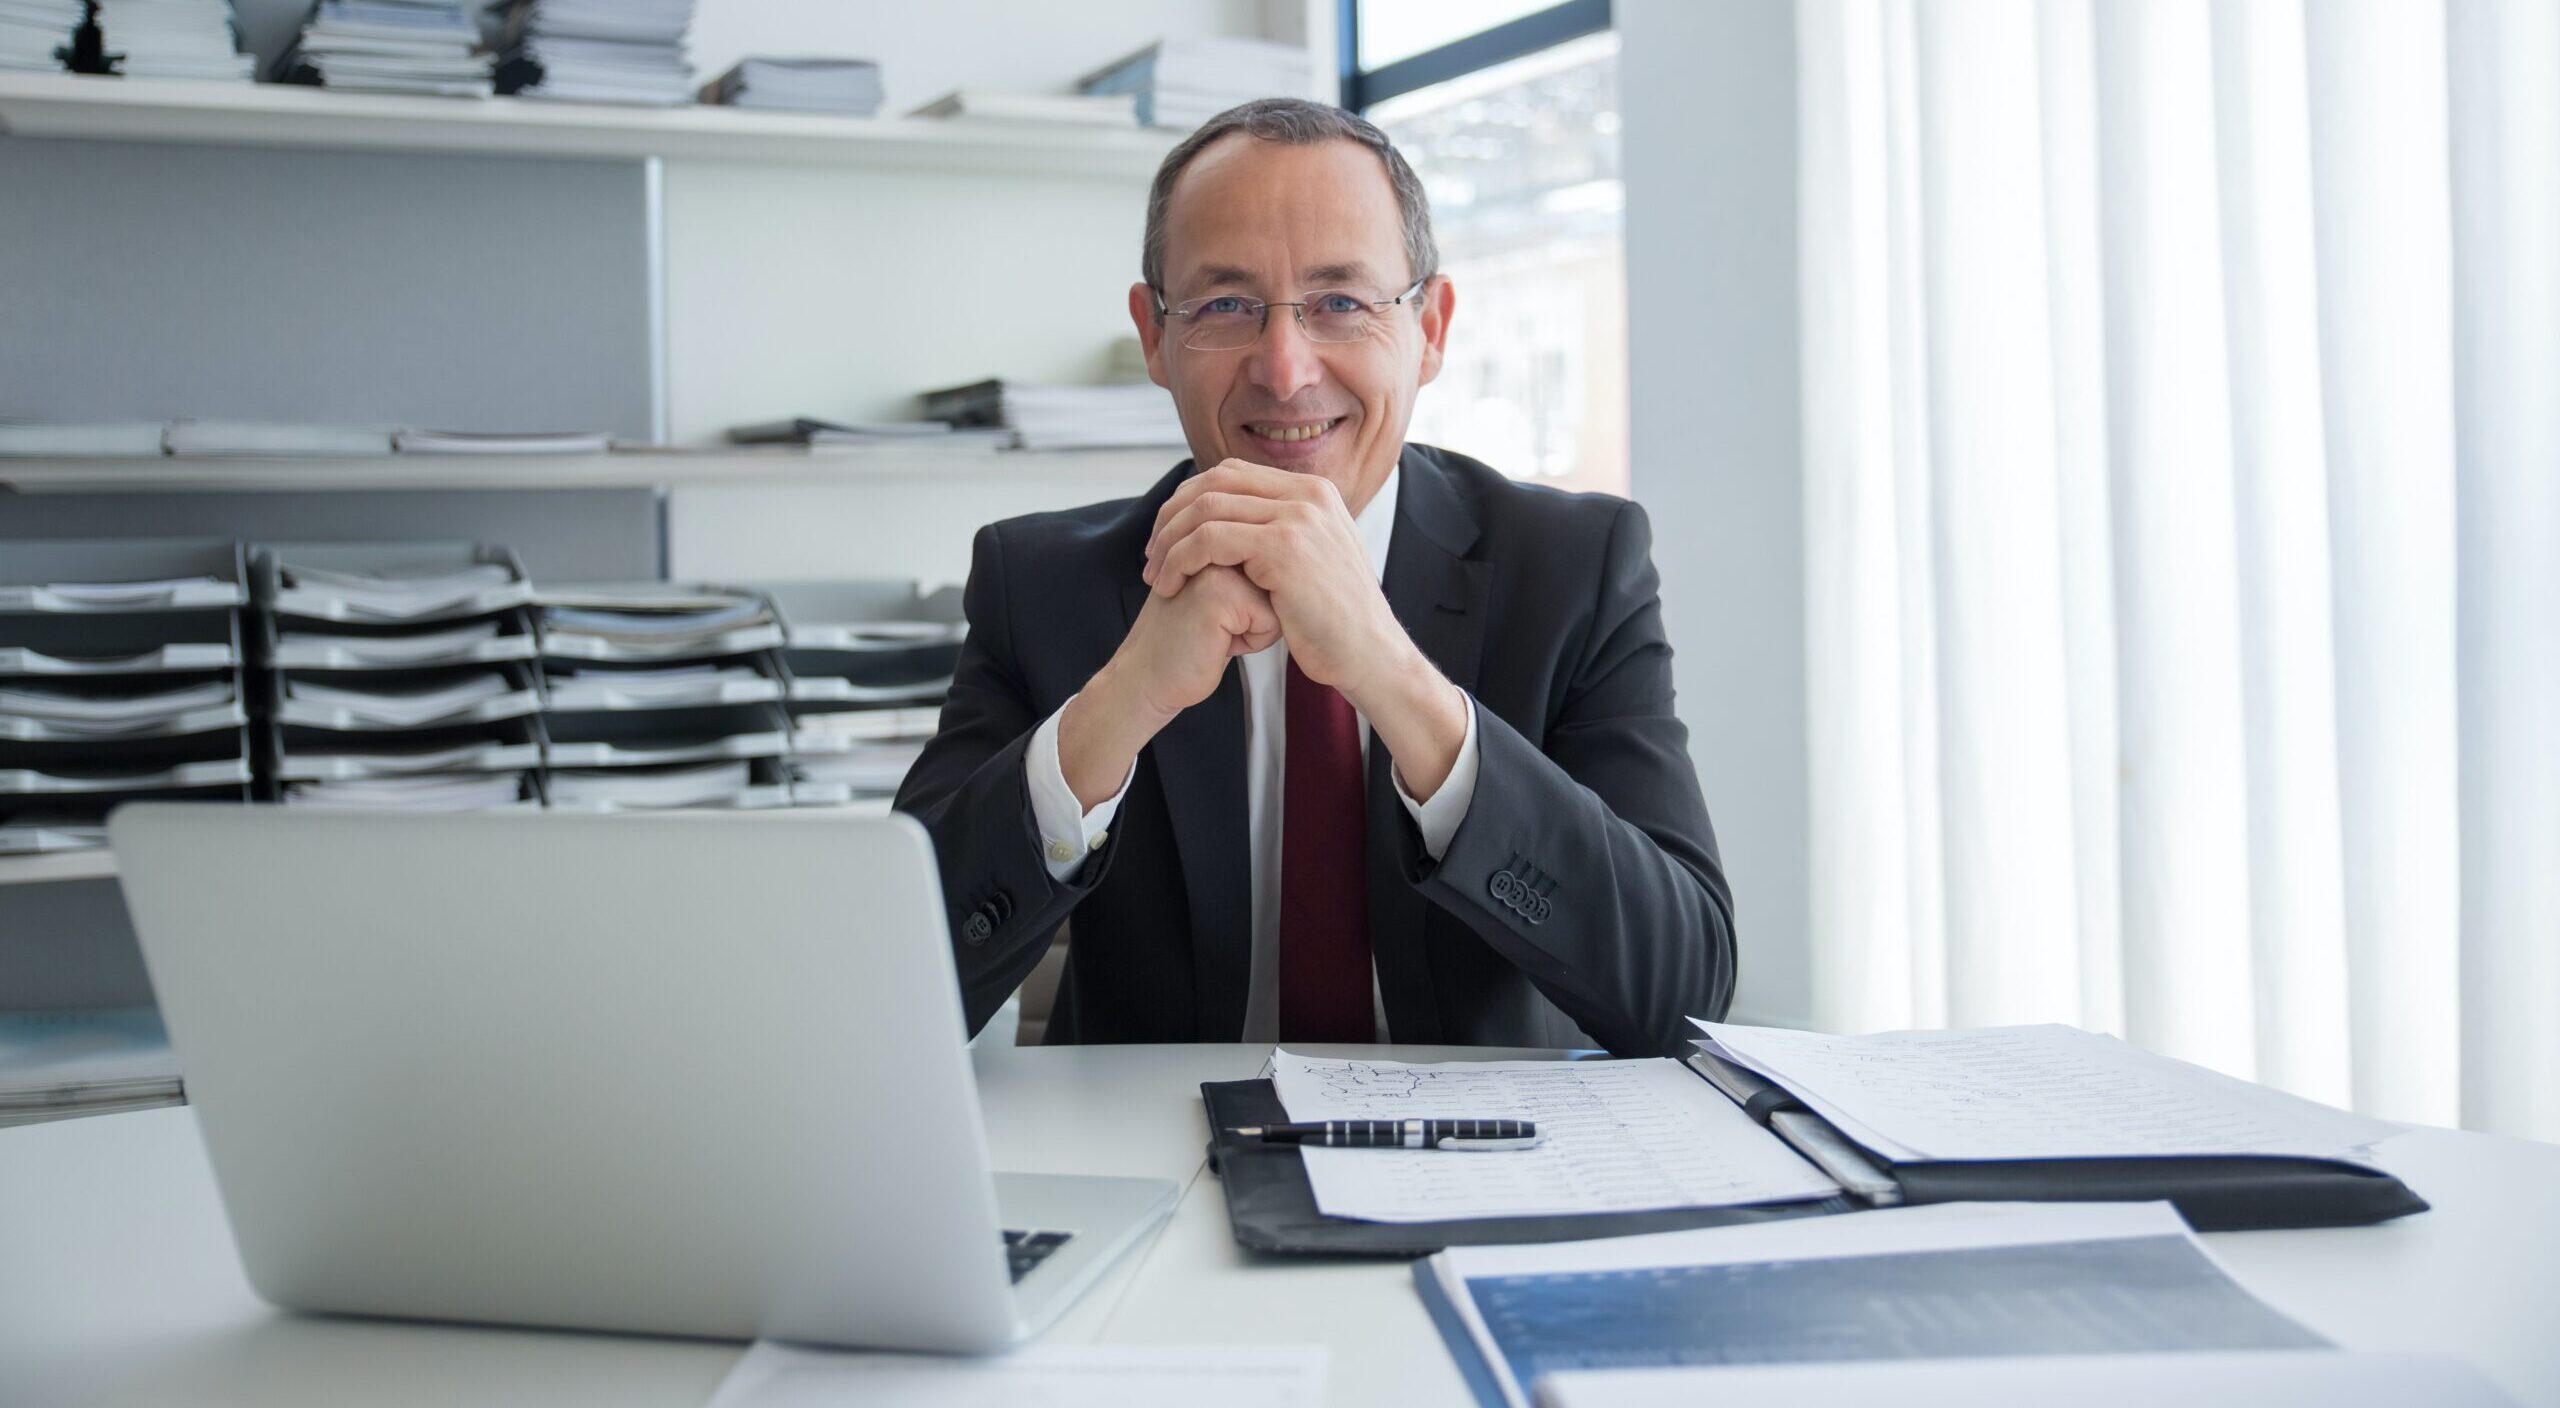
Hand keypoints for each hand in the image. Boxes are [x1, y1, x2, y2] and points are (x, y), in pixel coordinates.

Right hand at [1057, 565, 1275, 808]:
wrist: (1144, 678)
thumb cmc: (1184, 643)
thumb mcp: (1216, 593)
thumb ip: (1246, 570)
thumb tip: (1294, 568)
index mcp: (1212, 538)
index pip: (1273, 567)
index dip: (1256, 602)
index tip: (1216, 612)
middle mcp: (1213, 544)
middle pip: (1279, 581)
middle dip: (1257, 613)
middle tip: (1213, 625)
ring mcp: (1215, 567)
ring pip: (1278, 600)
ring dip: (1254, 628)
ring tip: (1215, 633)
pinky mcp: (1220, 595)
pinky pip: (1270, 623)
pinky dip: (1251, 643)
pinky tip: (1215, 644)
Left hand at [1141, 460, 1410, 700]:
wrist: (1369, 655)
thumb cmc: (1336, 622)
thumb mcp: (1314, 561)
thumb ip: (1283, 533)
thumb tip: (1240, 522)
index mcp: (1314, 491)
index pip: (1232, 474)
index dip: (1190, 500)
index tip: (1168, 537)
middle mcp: (1309, 494)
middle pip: (1214, 482)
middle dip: (1172, 516)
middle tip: (1152, 554)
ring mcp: (1299, 516)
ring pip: (1206, 508)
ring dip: (1169, 542)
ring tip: (1155, 575)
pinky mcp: (1285, 547)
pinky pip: (1210, 539)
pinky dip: (1179, 560)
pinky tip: (1169, 586)